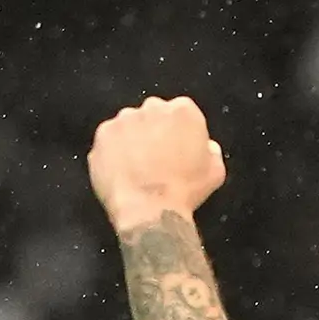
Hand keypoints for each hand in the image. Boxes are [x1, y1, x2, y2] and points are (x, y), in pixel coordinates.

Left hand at [89, 97, 227, 235]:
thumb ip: (211, 150)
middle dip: (154, 132)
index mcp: (183, 111)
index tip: (178, 148)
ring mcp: (124, 120)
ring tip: (137, 170)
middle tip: (156, 160)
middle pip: (153, 114)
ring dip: (132, 141)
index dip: (179, 133)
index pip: (181, 112)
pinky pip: (108, 141)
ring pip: (128, 126)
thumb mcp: (215, 172)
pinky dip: (112, 154)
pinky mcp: (103, 135)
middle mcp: (152, 108)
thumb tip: (206, 147)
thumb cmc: (184, 193)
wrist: (150, 211)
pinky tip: (122, 173)